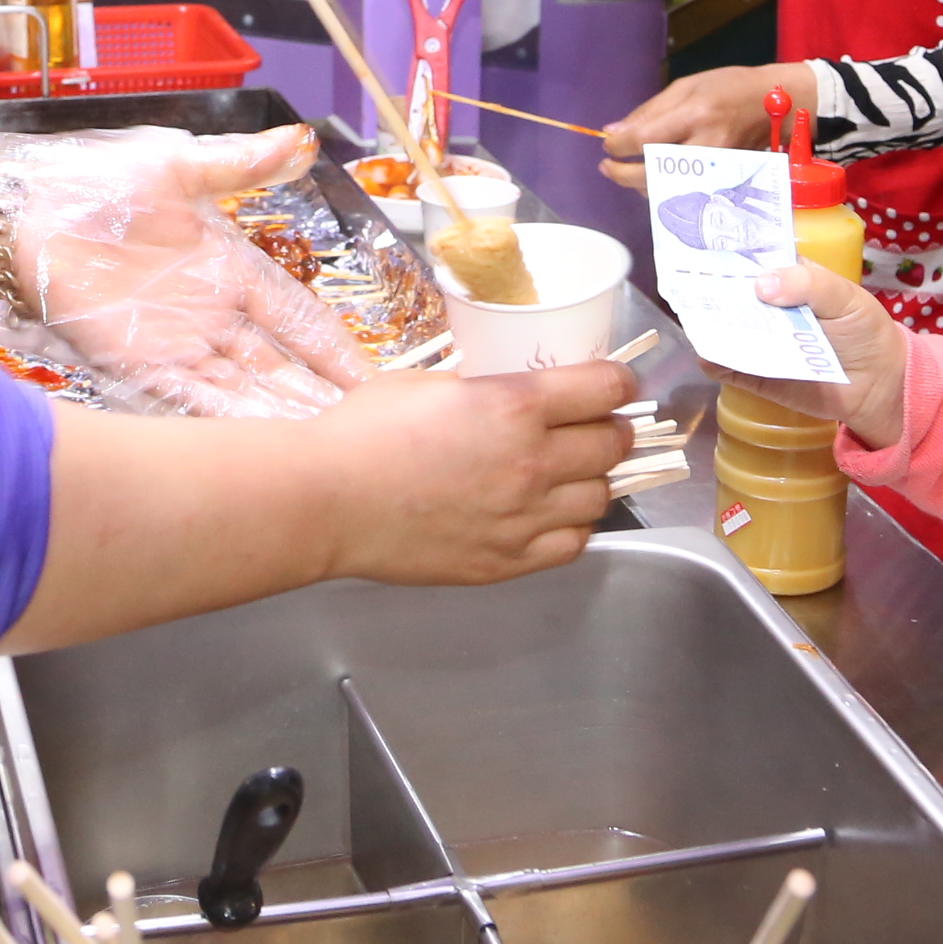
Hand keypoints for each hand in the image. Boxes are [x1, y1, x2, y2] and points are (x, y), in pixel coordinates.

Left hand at [0, 126, 375, 418]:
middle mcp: (209, 316)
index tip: (376, 380)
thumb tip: (304, 139)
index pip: (298, 317)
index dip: (335, 348)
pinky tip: (258, 446)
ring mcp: (174, 344)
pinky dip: (223, 423)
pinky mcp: (134, 365)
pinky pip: (189, 401)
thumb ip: (243, 164)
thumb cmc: (91, 183)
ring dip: (278, 421)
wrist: (17, 216)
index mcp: (227, 270)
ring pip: (241, 392)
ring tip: (324, 454)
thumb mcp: (178, 168)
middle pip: (277, 366)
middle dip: (317, 400)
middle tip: (367, 436)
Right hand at [1, 360, 635, 647]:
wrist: (326, 500)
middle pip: (613, 444)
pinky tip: (548, 514)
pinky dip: (572, 527)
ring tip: (568, 474)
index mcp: (515, 405)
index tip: (611, 385)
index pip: (607, 388)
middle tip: (593, 427)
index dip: (616, 383)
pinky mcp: (507, 560)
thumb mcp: (432, 383)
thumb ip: (489, 388)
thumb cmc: (363, 432)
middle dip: (609, 430)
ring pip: (601, 498)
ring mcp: (523, 517)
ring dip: (592, 481)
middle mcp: (532, 461)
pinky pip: (572, 544)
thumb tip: (519, 391)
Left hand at [597, 63, 816, 186]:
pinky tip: (654, 178)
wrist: (776, 105)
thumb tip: (613, 132)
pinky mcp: (723, 182)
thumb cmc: (729, 87)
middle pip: (653, 174)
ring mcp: (716, 169)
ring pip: (667, 190)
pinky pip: (685, 193)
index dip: (618, 147)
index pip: (645, 140)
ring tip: (628, 172)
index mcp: (695, 116)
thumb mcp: (686, 86)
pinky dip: (663, 189)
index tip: (607, 145)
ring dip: (640, 185)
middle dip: (622, 174)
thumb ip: (649, 111)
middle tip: (607, 167)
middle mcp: (706, 147)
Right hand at [694, 260, 909, 450]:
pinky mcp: (754, 373)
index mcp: (786, 277)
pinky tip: (709, 352)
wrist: (880, 387)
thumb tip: (759, 285)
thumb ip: (807, 285)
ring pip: (720, 327)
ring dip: (705, 321)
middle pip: (727, 292)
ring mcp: (757, 339)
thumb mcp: (845, 297)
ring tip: (691, 314)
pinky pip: (725, 365)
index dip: (726, 250)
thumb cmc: (865, 331)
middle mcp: (765, 306)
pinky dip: (713, 359)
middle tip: (685, 280)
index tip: (700, 243)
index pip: (750, 258)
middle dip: (706, 286)